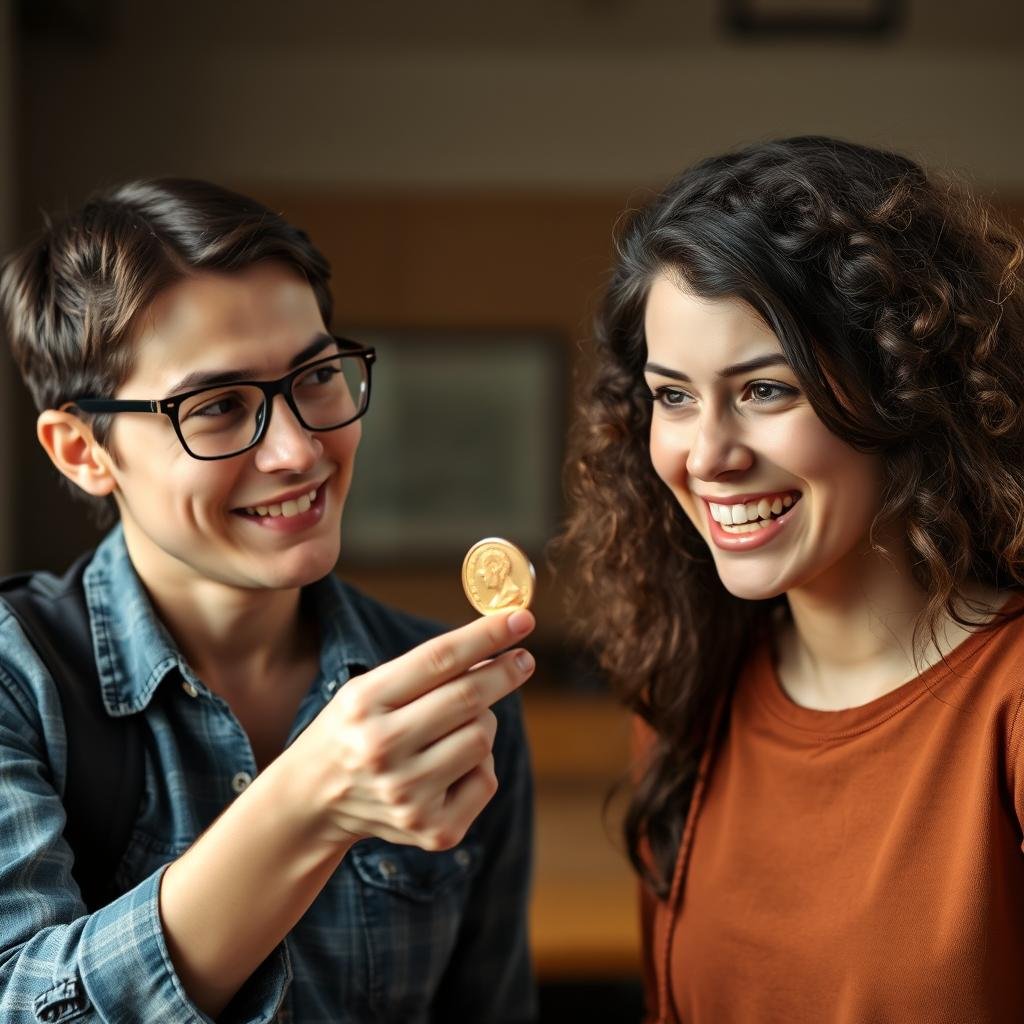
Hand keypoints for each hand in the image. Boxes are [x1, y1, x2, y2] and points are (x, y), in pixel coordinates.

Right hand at [291, 609, 535, 850]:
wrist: (314, 801)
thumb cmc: (354, 731)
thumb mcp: (369, 689)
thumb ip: (426, 671)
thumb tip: (496, 650)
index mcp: (363, 704)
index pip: (439, 660)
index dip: (486, 636)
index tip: (521, 618)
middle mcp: (381, 750)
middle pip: (468, 699)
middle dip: (504, 673)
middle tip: (523, 659)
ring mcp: (408, 795)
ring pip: (482, 737)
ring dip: (481, 723)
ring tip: (453, 727)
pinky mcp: (433, 829)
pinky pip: (486, 778)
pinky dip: (478, 764)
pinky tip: (448, 767)